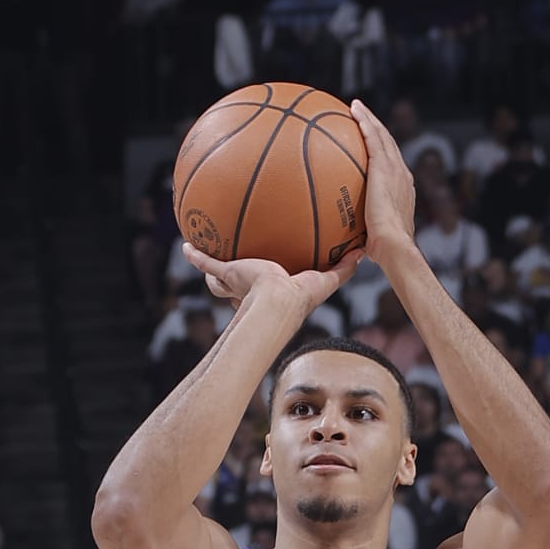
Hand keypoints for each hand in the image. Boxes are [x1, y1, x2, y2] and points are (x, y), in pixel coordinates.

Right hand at [180, 244, 350, 315]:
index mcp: (272, 295)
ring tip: (204, 256)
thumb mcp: (325, 280)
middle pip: (239, 289)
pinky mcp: (227, 275)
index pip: (265, 291)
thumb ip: (344, 268)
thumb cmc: (299, 297)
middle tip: (235, 270)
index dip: (265, 286)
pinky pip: (207, 265)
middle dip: (234, 282)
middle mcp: (251, 293)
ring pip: (219, 281)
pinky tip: (186, 245)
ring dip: (212, 271)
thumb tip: (363, 253)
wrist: (276, 302)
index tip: (267, 280)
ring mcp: (236, 285)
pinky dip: (196, 257)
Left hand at [347, 100, 413, 267]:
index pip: (391, 164)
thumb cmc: (384, 250)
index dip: (382, 151)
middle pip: (389, 144)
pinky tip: (354, 110)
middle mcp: (402, 175)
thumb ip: (362, 231)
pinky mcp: (384, 167)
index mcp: (401, 189)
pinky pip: (373, 138)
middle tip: (362, 116)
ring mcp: (395, 169)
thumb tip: (347, 244)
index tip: (370, 143)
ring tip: (356, 106)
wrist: (394, 245)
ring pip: (382, 135)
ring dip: (369, 118)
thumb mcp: (373, 237)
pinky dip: (365, 122)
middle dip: (376, 128)